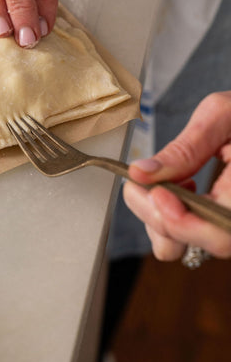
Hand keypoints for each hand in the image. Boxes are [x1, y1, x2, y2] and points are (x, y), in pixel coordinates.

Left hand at [124, 91, 230, 260]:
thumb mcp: (220, 114)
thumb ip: (183, 148)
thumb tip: (141, 173)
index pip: (220, 233)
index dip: (179, 221)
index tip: (153, 191)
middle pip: (205, 242)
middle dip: (161, 217)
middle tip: (139, 185)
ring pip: (197, 246)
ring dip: (165, 219)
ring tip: (166, 182)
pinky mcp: (226, 218)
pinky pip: (198, 234)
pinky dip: (176, 217)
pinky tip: (181, 187)